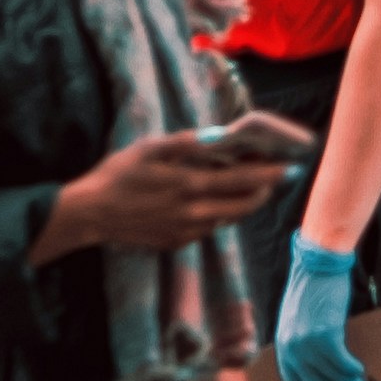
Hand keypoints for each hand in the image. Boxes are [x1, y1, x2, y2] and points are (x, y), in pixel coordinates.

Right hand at [49, 130, 296, 262]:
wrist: (93, 214)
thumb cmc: (118, 175)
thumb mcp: (147, 149)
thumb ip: (182, 144)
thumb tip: (212, 137)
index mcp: (190, 186)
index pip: (242, 181)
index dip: (268, 175)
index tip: (288, 167)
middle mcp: (195, 213)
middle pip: (244, 205)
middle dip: (263, 191)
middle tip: (275, 177)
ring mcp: (188, 232)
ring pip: (229, 218)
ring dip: (243, 203)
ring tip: (252, 187)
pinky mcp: (178, 243)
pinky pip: (209, 227)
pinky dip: (219, 213)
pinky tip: (216, 201)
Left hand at [276, 236, 366, 380]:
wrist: (317, 265)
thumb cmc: (311, 288)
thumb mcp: (297, 318)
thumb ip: (300, 340)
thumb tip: (317, 364)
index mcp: (282, 342)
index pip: (293, 379)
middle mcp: (290, 344)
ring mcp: (306, 340)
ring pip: (328, 373)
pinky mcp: (323, 333)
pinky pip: (340, 360)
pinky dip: (351, 369)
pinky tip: (359, 370)